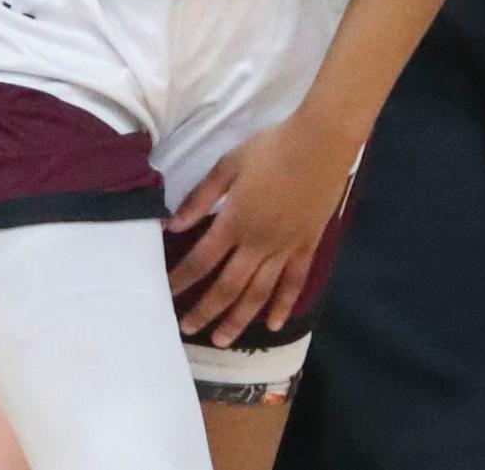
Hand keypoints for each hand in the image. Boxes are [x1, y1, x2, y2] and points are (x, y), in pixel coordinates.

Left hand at [167, 113, 356, 346]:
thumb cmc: (270, 149)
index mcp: (235, 221)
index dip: (182, 280)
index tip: (166, 294)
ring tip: (222, 340)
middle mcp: (258, 243)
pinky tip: (272, 325)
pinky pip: (293, 284)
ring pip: (258, 294)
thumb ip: (201, 197)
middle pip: (227, 287)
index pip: (201, 260)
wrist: (318, 145)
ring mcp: (285, 249)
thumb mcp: (228, 164)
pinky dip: (282, 306)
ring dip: (238, 319)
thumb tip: (174, 225)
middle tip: (187, 330)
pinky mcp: (306, 247)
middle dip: (205, 310)